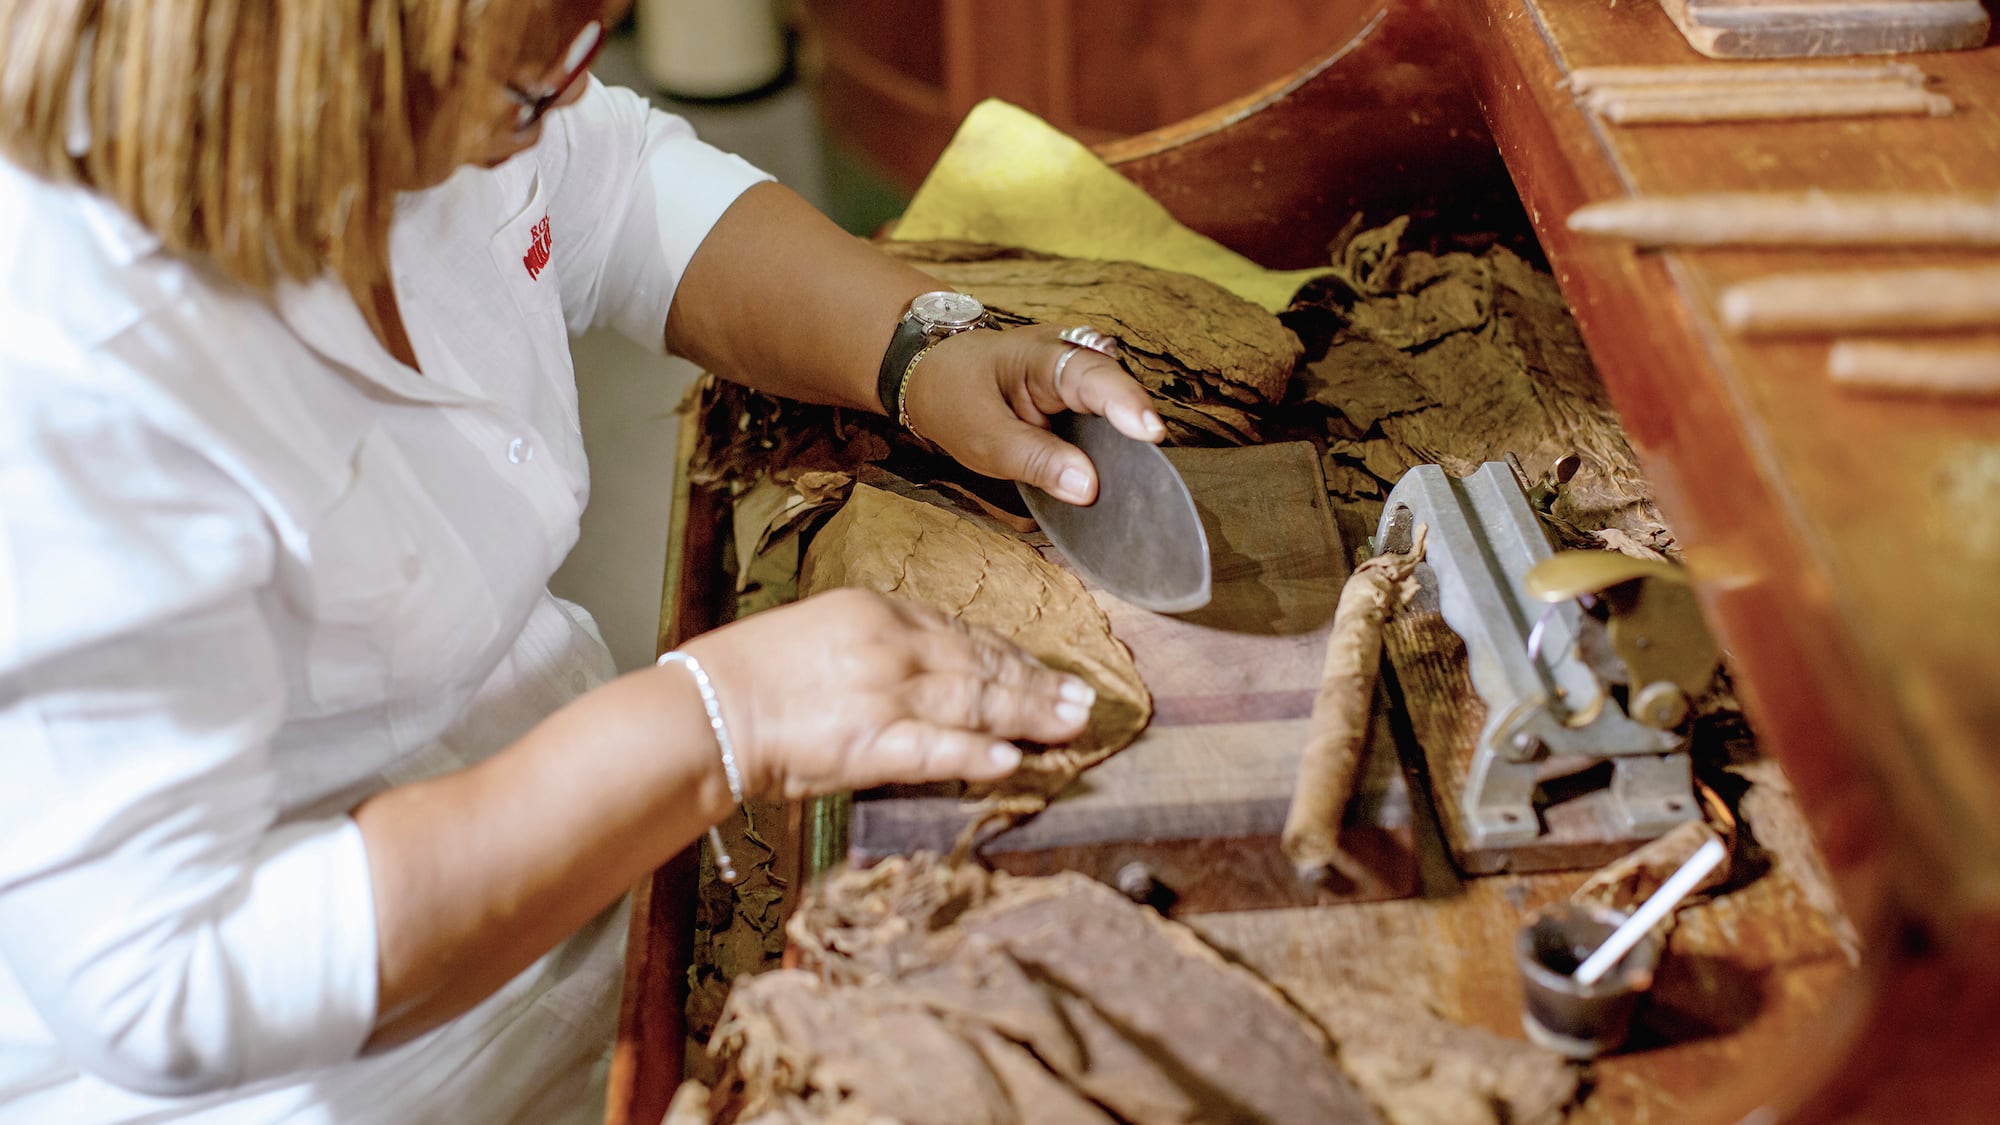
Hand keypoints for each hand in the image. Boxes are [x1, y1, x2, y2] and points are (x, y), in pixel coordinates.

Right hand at [678, 588, 1095, 799]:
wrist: (707, 709)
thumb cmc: (753, 673)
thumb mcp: (824, 634)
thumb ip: (881, 646)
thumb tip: (930, 667)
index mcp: (878, 612)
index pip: (962, 633)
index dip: (1010, 655)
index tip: (1044, 669)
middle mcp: (890, 646)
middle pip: (981, 665)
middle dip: (1037, 683)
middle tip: (1083, 698)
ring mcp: (883, 694)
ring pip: (974, 702)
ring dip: (1029, 714)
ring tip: (1071, 724)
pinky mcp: (869, 744)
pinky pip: (937, 748)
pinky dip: (978, 753)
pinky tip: (1014, 759)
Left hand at [901, 322, 1166, 504]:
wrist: (938, 376)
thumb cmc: (957, 398)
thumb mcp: (983, 438)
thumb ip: (1035, 461)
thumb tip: (1089, 488)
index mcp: (1044, 356)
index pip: (1094, 376)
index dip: (1126, 404)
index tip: (1150, 434)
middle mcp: (1074, 358)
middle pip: (1119, 391)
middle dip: (1137, 430)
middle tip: (1154, 479)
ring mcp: (1082, 377)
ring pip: (1118, 409)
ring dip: (1127, 446)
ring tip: (1141, 487)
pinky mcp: (1083, 400)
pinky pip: (1107, 423)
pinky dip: (1113, 449)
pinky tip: (1119, 481)